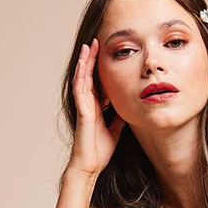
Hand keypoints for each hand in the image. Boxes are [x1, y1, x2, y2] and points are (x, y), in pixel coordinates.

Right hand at [68, 38, 126, 176]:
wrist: (91, 165)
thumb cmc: (100, 151)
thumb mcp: (116, 129)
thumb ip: (119, 117)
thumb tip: (127, 107)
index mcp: (96, 107)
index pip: (97, 82)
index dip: (99, 67)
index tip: (105, 52)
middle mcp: (88, 104)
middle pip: (88, 76)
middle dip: (92, 58)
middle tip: (96, 41)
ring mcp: (84, 107)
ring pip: (82, 78)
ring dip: (84, 62)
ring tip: (88, 45)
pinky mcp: (82, 112)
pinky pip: (80, 90)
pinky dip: (81, 76)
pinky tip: (82, 64)